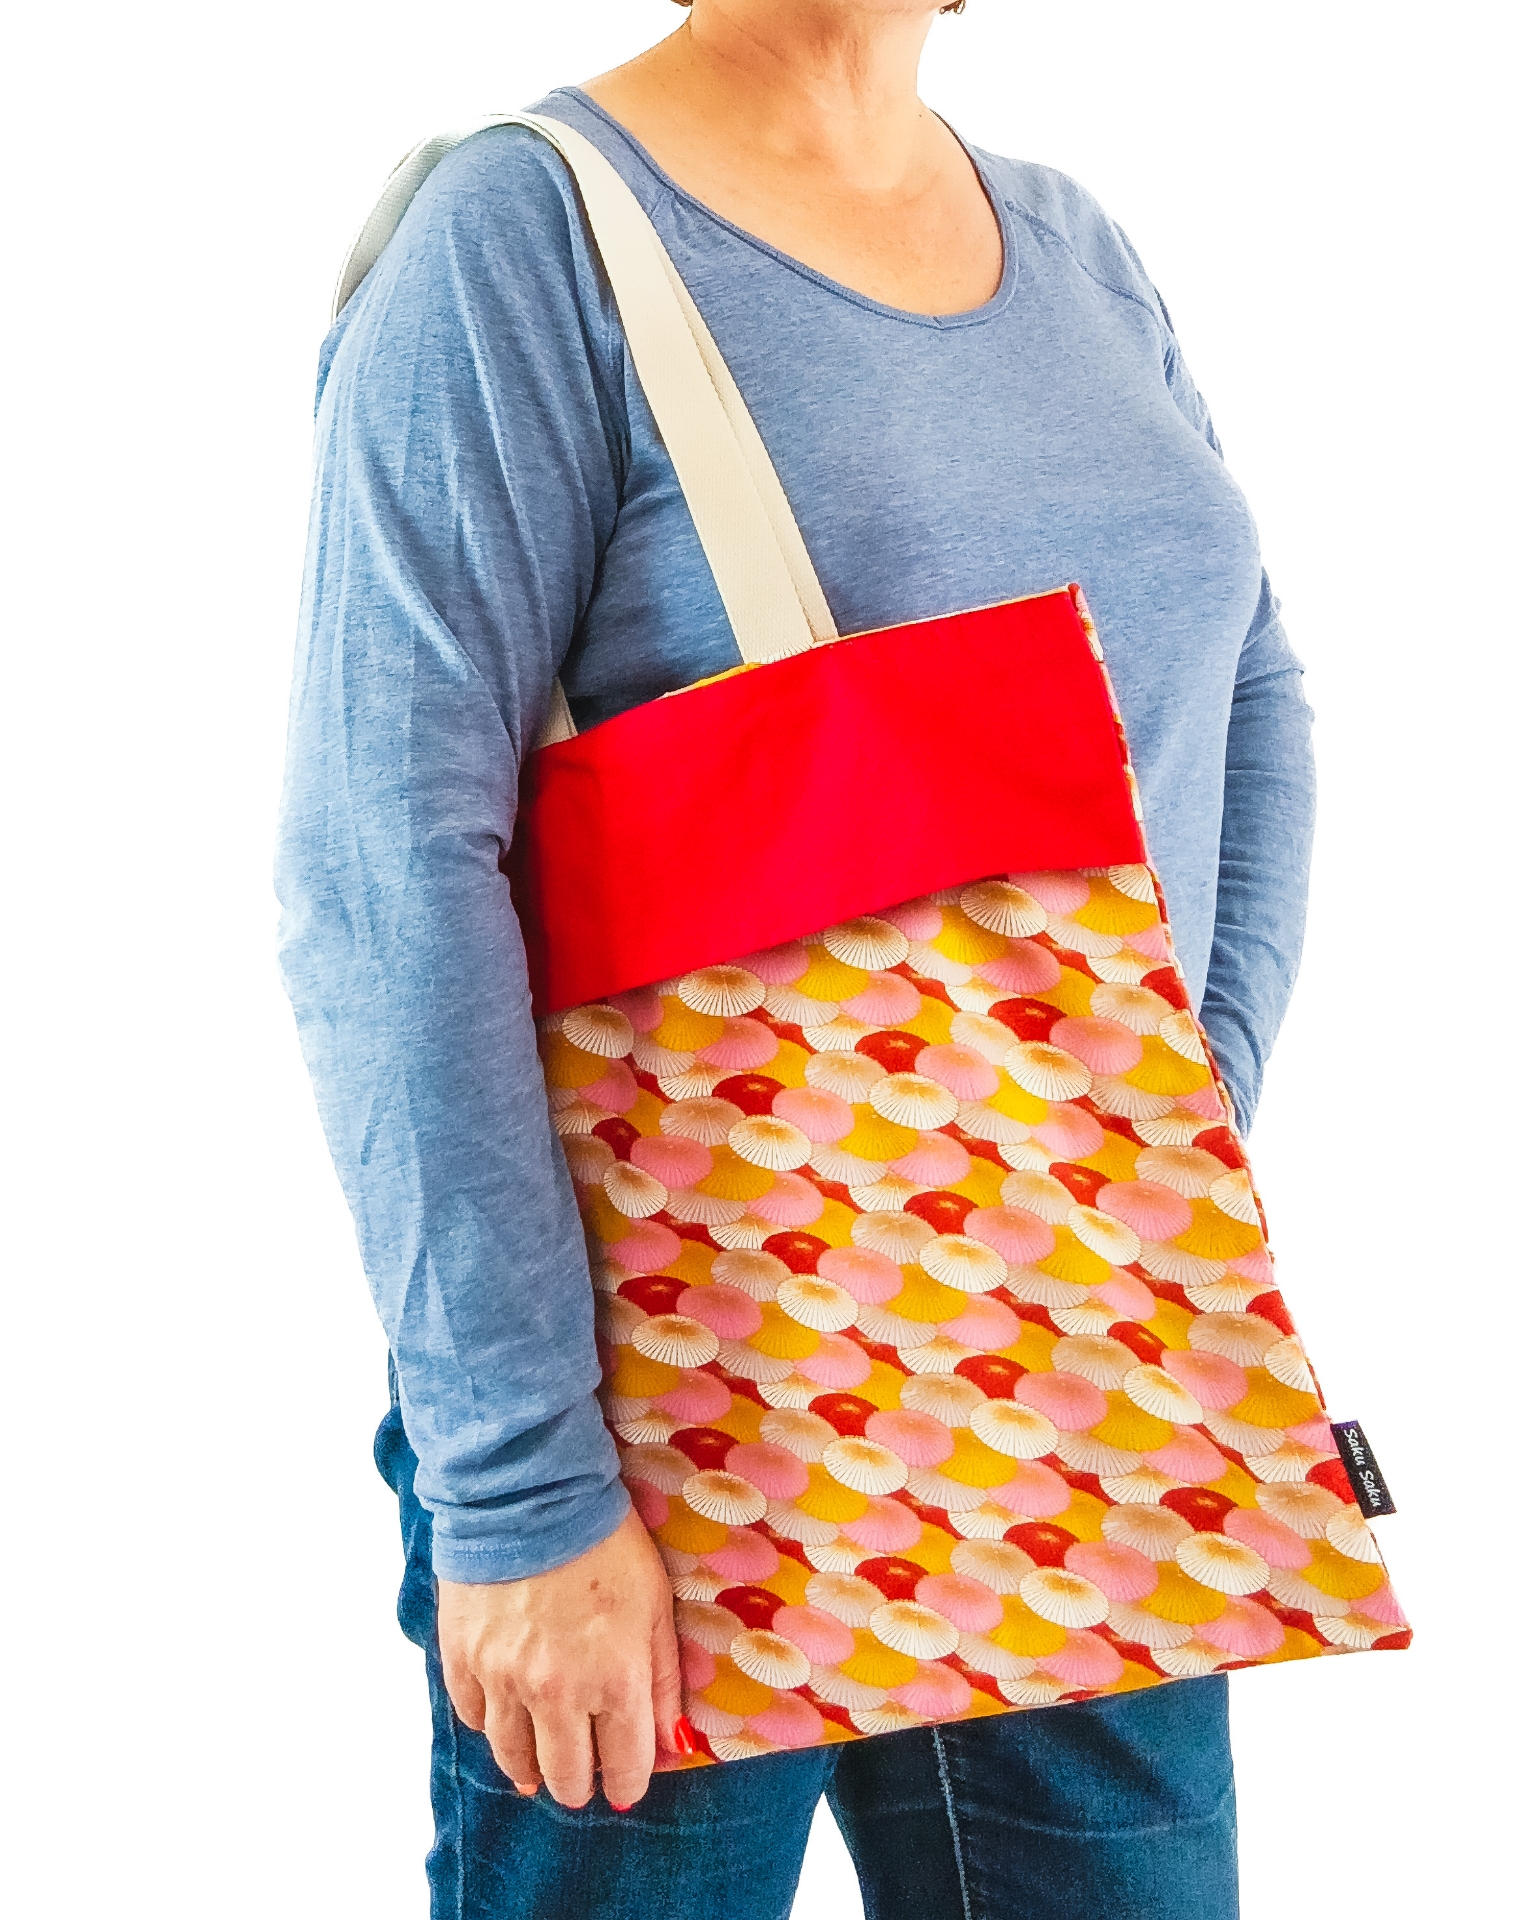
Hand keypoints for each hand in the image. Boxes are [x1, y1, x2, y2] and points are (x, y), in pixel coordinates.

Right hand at [437, 1506, 683, 1809]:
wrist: (531, 1492)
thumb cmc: (606, 1541)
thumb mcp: (656, 1604)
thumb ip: (664, 1679)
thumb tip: (674, 1742)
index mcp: (614, 1680)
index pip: (624, 1768)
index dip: (627, 1783)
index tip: (625, 1784)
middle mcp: (556, 1694)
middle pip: (565, 1777)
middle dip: (580, 1784)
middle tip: (582, 1778)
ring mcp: (502, 1680)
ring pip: (514, 1759)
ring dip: (531, 1768)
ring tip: (540, 1766)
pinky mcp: (461, 1659)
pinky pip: (473, 1717)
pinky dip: (491, 1724)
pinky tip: (504, 1716)